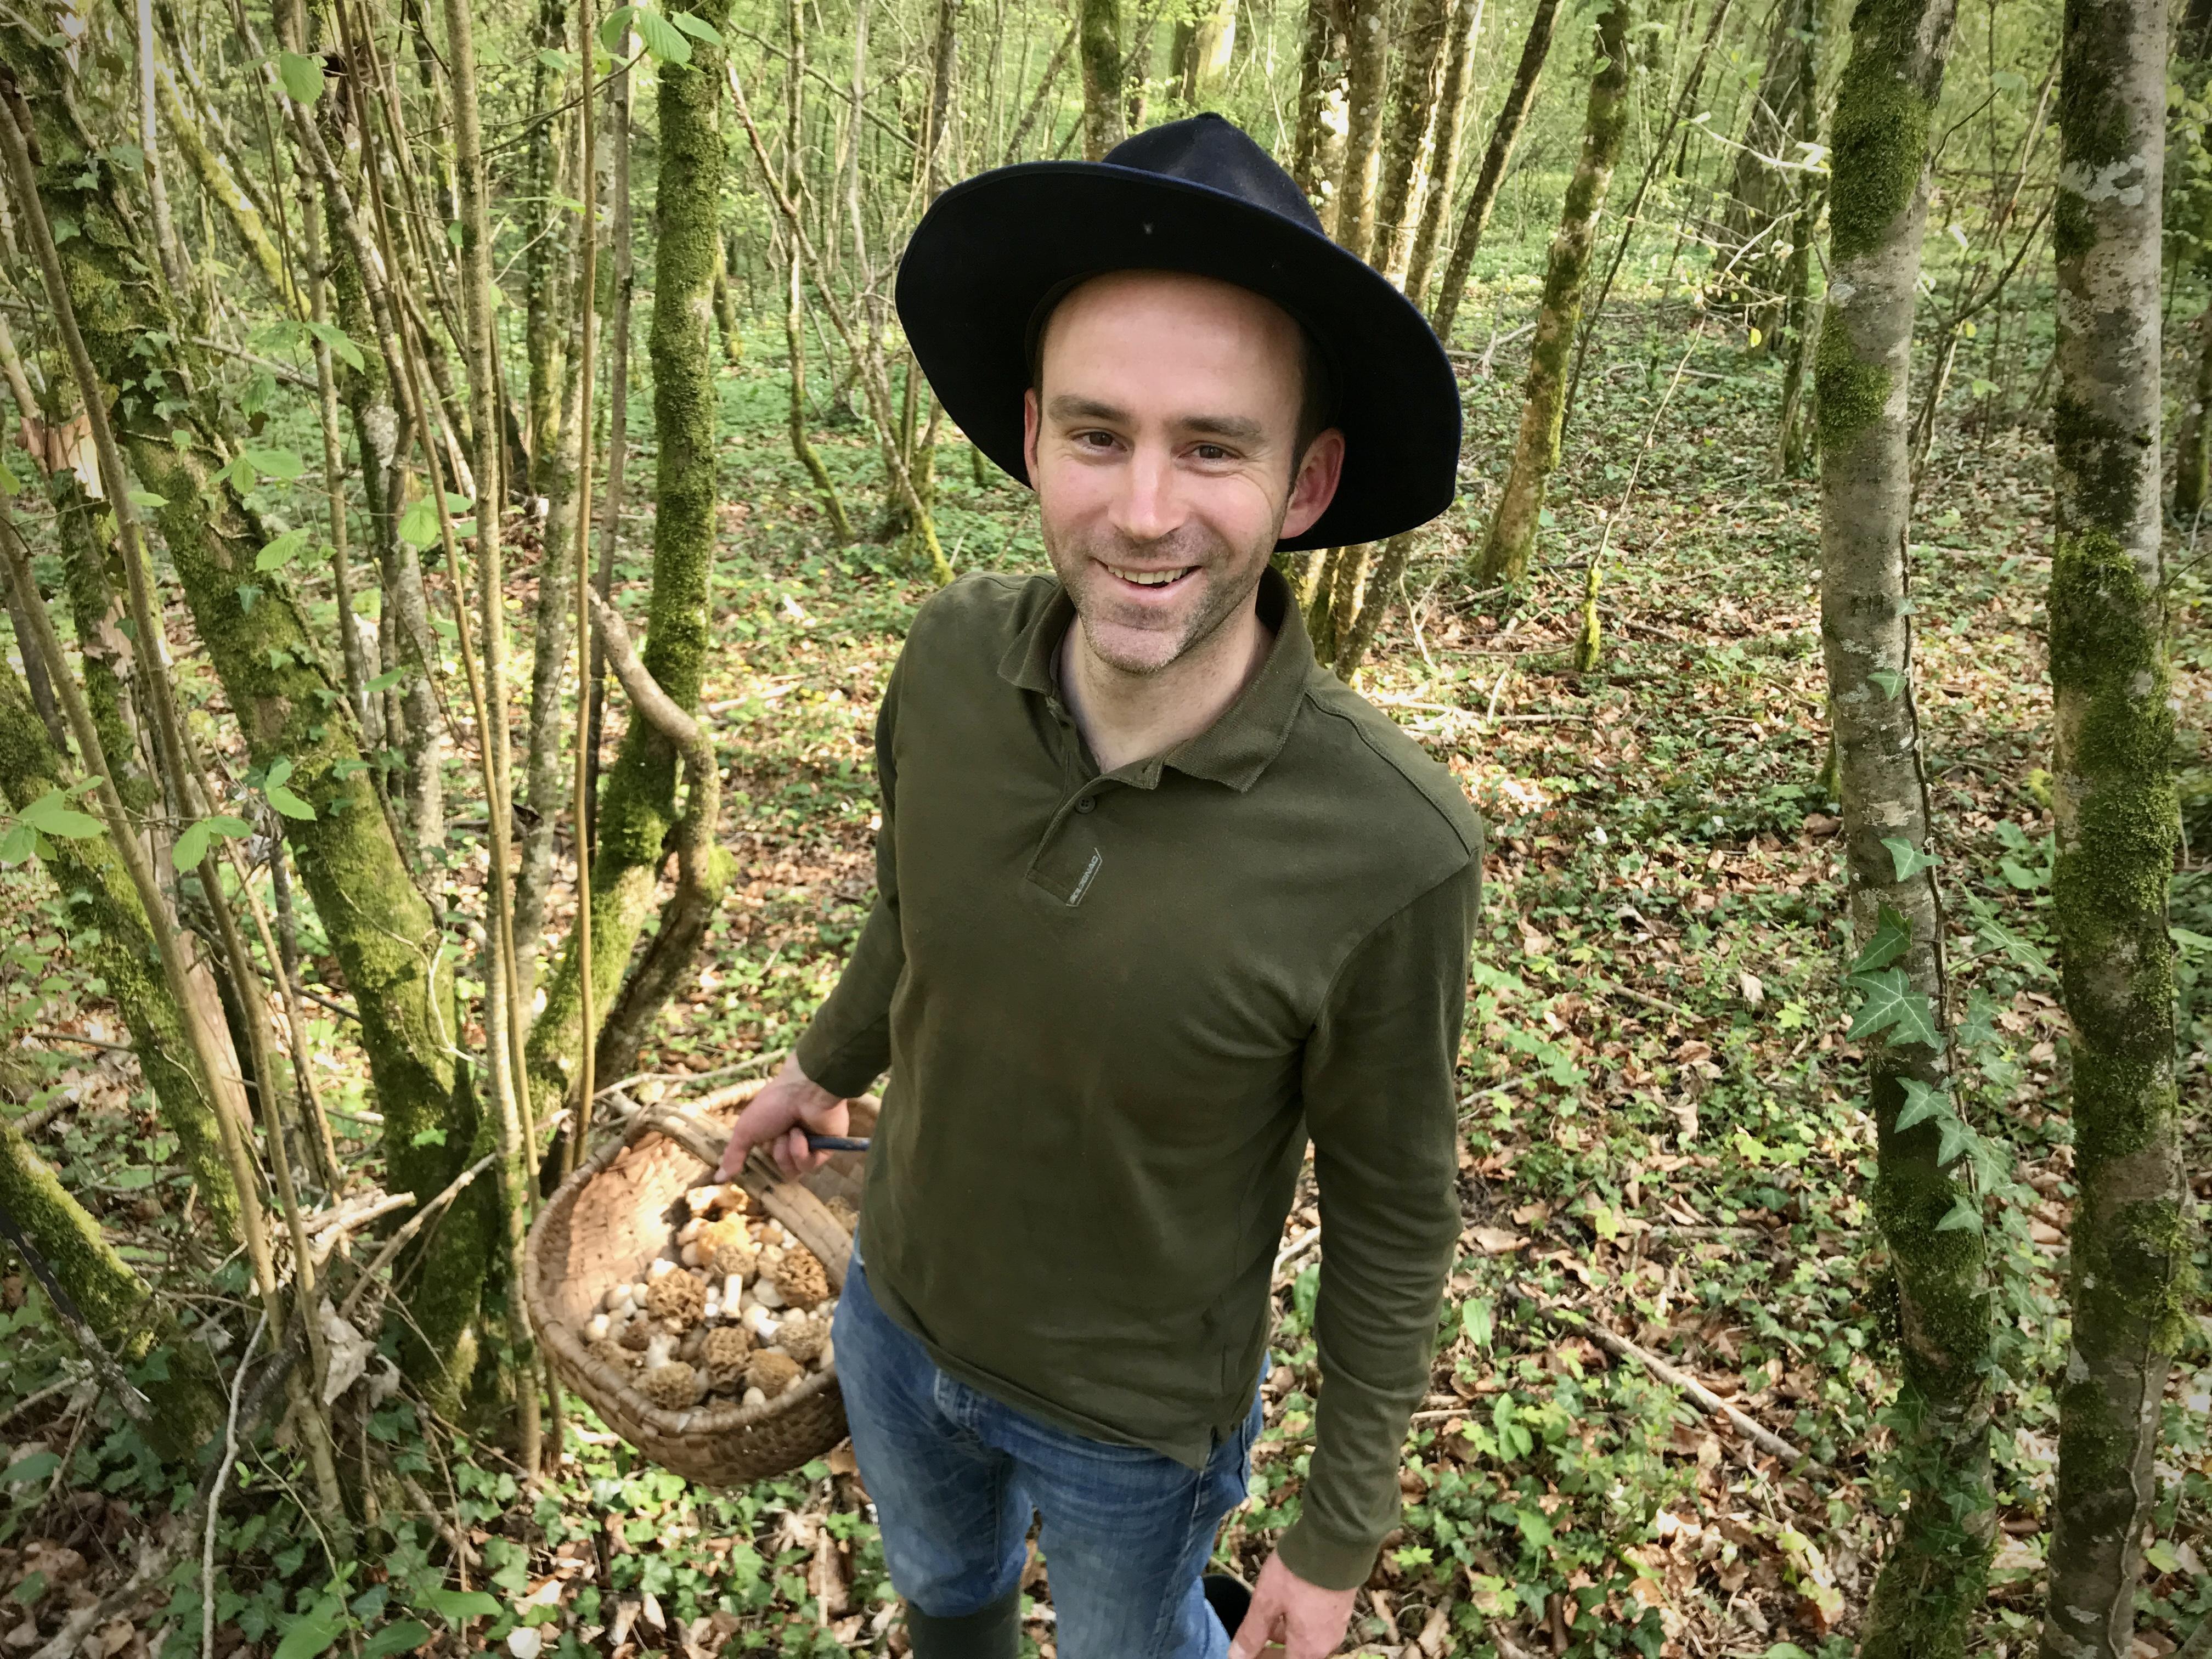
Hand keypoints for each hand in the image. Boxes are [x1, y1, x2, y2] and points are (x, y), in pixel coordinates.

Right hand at [716, 1054, 848, 1180]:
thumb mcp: (745, 1130)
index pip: (769, 1159)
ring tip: (792, 1131)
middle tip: (779, 1132)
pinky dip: (801, 1151)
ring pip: (795, 1170)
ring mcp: (813, 1145)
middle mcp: (795, 1140)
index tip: (764, 1140)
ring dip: (788, 1151)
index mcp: (777, 1134)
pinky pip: (810, 1165)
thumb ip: (733, 1155)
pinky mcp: (829, 1148)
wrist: (804, 1090)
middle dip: (777, 1151)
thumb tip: (718, 1179)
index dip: (765, 1152)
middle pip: (782, 1167)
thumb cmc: (773, 1105)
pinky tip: (802, 1134)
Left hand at [1225, 1552, 1357, 1658]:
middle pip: (1296, 1656)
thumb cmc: (1297, 1574)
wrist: (1336, 1541)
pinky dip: (1300, 1622)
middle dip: (1273, 1650)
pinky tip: (1288, 1604)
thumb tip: (1236, 1657)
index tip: (1249, 1651)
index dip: (1263, 1658)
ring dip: (1285, 1635)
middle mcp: (1326, 1644)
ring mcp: (1337, 1626)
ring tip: (1267, 1616)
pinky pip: (1317, 1625)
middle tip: (1254, 1639)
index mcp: (1308, 1650)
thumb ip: (1251, 1634)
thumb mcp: (1266, 1602)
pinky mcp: (1342, 1607)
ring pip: (1307, 1640)